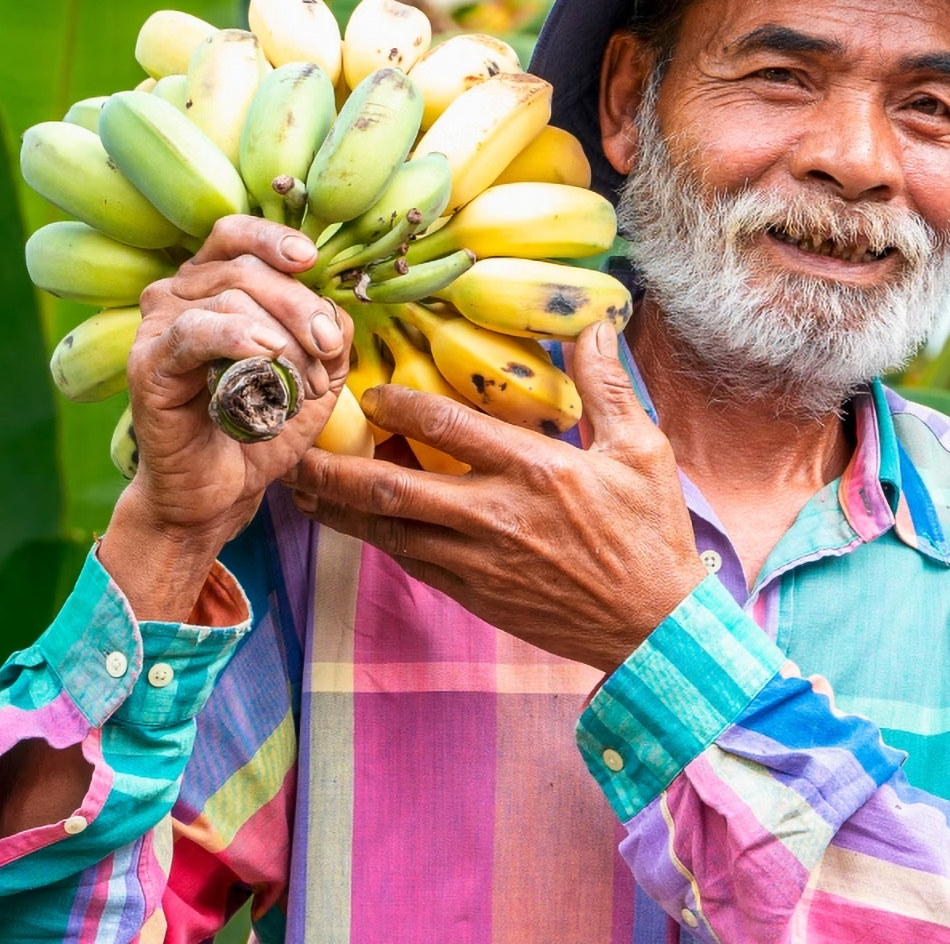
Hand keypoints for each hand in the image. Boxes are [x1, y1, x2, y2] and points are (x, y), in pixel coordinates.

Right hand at [103, 215, 351, 618]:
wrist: (217, 495)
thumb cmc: (258, 429)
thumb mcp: (311, 375)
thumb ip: (328, 333)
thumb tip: (336, 308)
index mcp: (210, 286)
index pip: (235, 235)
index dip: (274, 238)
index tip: (312, 260)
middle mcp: (176, 296)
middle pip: (245, 269)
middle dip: (299, 305)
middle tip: (328, 348)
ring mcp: (157, 328)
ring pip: (231, 298)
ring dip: (283, 338)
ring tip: (302, 386)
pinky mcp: (148, 365)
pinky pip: (195, 331)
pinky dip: (238, 336)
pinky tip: (265, 356)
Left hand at [285, 322, 706, 671]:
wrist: (654, 627)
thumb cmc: (650, 534)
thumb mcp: (642, 450)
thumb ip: (607, 384)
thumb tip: (594, 322)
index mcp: (537, 472)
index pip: (449, 429)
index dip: (400, 406)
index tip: (369, 391)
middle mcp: (498, 517)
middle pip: (394, 489)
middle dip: (335, 469)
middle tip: (294, 448)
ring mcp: (480, 562)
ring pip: (390, 531)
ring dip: (340, 508)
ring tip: (300, 486)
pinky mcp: (475, 594)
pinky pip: (411, 560)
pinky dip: (377, 537)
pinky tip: (354, 520)